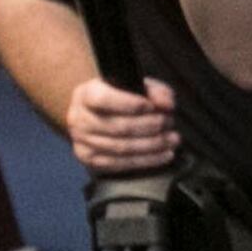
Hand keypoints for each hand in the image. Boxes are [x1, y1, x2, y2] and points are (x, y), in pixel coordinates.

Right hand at [67, 73, 181, 173]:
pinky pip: (121, 164)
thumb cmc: (120, 98)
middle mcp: (79, 118)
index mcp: (86, 94)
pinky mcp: (90, 159)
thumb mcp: (137, 86)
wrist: (98, 116)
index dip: (130, 104)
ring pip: (122, 148)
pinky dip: (147, 160)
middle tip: (169, 122)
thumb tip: (165, 104)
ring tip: (172, 139)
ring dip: (153, 145)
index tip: (151, 106)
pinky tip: (164, 154)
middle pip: (118, 126)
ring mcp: (82, 141)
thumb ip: (155, 91)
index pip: (103, 100)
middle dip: (150, 126)